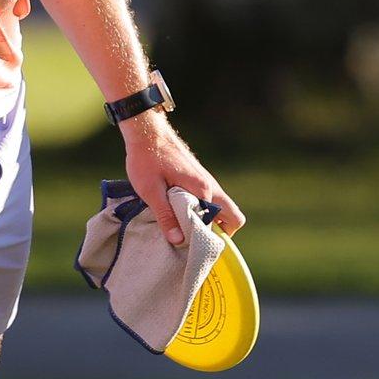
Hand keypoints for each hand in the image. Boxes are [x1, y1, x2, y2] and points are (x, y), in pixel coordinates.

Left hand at [122, 113, 244, 246]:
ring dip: (207, 222)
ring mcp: (207, 182)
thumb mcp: (151, 191)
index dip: (206, 239)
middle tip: (194, 240)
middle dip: (219, 232)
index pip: (220, 224)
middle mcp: (210, 187)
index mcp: (203, 190)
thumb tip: (179, 241)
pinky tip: (178, 214)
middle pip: (231, 216)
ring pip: (221, 209)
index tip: (188, 246)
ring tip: (182, 229)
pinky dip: (201, 212)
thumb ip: (166, 216)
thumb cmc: (147, 159)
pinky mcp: (199, 180)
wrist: (148, 132)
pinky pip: (209, 202)